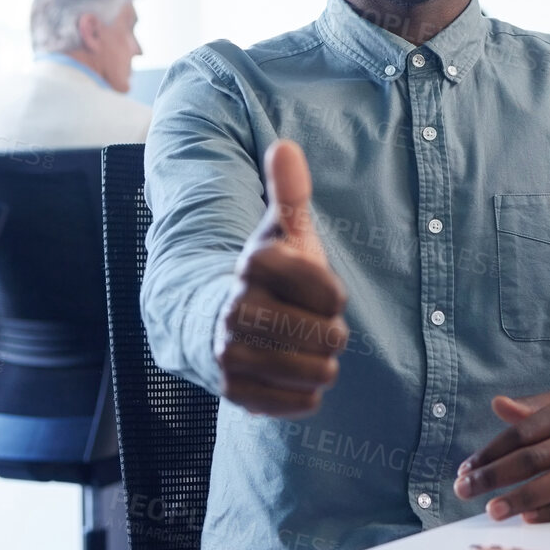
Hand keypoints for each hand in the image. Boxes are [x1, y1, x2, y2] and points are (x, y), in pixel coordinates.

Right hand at [214, 140, 348, 417]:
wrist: (216, 321)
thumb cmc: (269, 276)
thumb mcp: (283, 233)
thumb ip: (290, 194)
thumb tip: (286, 146)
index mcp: (255, 264)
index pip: (332, 295)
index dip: (333, 296)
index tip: (317, 292)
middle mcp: (236, 307)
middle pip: (329, 337)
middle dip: (329, 333)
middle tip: (307, 322)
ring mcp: (231, 352)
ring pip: (318, 373)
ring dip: (319, 364)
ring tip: (297, 347)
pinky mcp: (234, 391)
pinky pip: (302, 403)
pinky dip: (304, 393)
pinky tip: (286, 373)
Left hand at [453, 393, 549, 522]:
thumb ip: (529, 409)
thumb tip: (497, 404)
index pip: (521, 434)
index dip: (490, 452)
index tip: (466, 469)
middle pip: (533, 459)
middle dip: (495, 476)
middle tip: (464, 489)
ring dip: (521, 498)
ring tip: (492, 510)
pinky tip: (528, 518)